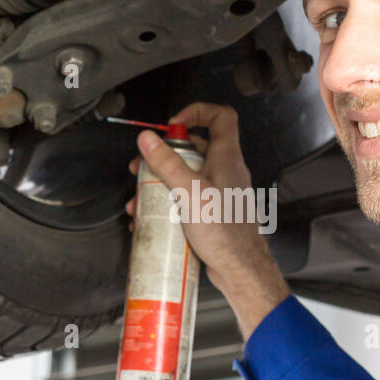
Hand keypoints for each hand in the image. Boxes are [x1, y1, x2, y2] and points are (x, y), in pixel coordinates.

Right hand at [126, 102, 288, 339]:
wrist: (240, 268)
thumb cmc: (225, 232)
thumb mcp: (190, 192)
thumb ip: (168, 163)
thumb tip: (148, 139)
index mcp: (226, 158)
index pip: (221, 117)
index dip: (197, 111)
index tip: (172, 125)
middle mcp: (225, 171)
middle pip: (195, 147)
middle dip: (165, 154)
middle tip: (144, 165)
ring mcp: (219, 192)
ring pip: (187, 174)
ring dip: (161, 181)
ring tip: (140, 196)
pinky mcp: (212, 212)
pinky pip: (188, 197)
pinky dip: (168, 202)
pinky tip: (150, 217)